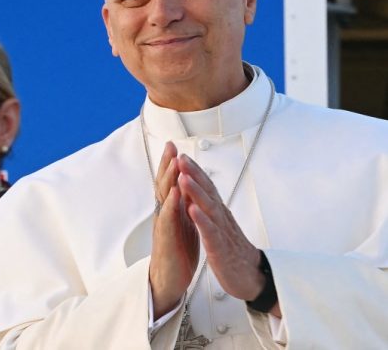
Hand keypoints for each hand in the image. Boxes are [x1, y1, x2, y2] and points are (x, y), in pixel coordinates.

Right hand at [149, 142, 198, 318]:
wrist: (170, 278)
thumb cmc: (177, 249)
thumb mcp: (180, 220)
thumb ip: (180, 202)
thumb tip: (183, 183)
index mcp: (170, 208)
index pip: (169, 181)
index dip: (170, 162)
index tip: (172, 145)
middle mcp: (164, 213)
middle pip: (163, 183)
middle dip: (167, 163)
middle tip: (170, 146)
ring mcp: (164, 225)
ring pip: (164, 198)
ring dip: (169, 179)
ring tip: (173, 163)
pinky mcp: (167, 239)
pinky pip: (169, 220)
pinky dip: (172, 205)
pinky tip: (175, 194)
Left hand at [177, 153, 264, 301]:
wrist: (251, 276)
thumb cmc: (233, 251)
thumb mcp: (219, 225)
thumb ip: (210, 208)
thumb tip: (200, 191)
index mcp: (218, 212)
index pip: (206, 187)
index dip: (195, 171)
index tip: (182, 156)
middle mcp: (220, 217)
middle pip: (207, 191)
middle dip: (194, 173)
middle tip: (181, 158)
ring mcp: (221, 231)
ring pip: (208, 207)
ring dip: (196, 191)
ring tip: (184, 178)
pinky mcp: (220, 248)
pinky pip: (210, 232)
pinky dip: (201, 220)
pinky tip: (192, 210)